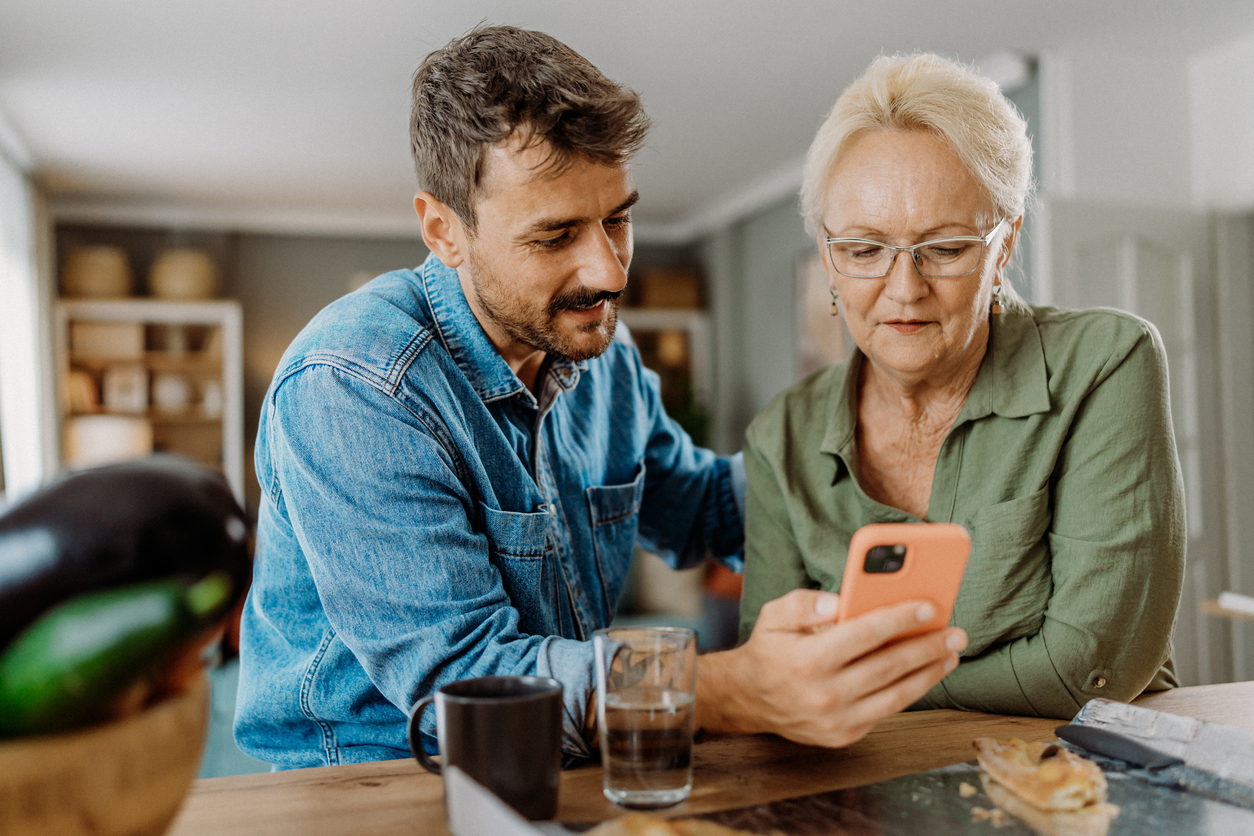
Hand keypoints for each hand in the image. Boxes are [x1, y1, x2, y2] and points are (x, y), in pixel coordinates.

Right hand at [696, 589, 966, 747]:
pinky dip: (910, 691)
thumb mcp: (775, 615)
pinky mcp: (844, 736)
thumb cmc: (769, 649)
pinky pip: (887, 711)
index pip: (863, 635)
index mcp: (806, 660)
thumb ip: (806, 604)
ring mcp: (836, 721)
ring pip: (895, 695)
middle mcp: (823, 695)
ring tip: (951, 654)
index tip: (928, 607)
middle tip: (955, 633)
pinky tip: (927, 673)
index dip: (898, 619)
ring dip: (929, 673)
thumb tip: (838, 601)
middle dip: (927, 647)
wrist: (748, 699)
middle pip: (888, 666)